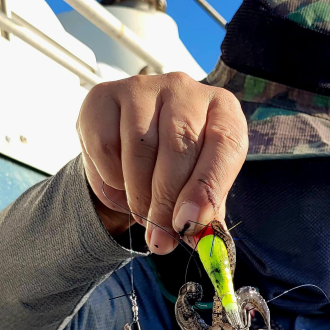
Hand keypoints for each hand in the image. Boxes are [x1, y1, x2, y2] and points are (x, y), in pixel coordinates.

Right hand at [76, 73, 247, 252]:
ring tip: (143, 214)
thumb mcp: (202, 191)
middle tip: (161, 235)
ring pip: (139, 148)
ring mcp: (142, 87)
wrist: (137, 145)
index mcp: (223, 110)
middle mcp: (185, 89)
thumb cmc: (181, 169)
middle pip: (179, 145)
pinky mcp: (103, 97)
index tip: (189, 223)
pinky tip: (122, 184)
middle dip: (167, 200)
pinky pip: (105, 147)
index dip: (206, 187)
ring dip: (139, 194)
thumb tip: (201, 242)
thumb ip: (205, 215)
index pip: (225, 144)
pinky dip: (111, 178)